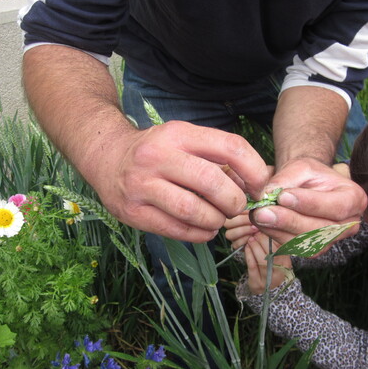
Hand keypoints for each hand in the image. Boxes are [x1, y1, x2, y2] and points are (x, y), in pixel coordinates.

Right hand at [94, 121, 269, 242]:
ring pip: (193, 210)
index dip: (254, 170)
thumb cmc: (157, 151)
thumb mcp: (185, 141)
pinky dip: (200, 235)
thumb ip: (218, 157)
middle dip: (235, 201)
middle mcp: (157, 156)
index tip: (260, 187)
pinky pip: (177, 230)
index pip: (230, 146)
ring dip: (216, 220)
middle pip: (212, 182)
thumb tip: (255, 185)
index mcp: (178, 133)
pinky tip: (204, 230)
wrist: (107, 158)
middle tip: (237, 207)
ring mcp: (142, 185)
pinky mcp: (133, 212)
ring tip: (218, 219)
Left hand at [245, 232, 291, 294]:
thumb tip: (267, 226)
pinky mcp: (257, 283)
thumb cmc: (271, 268)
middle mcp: (280, 272)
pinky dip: (249, 255)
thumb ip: (274, 244)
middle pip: (273, 254)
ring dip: (255, 247)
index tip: (266, 227)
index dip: (274, 236)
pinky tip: (246, 248)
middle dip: (263, 241)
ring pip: (263, 260)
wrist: (266, 290)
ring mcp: (269, 279)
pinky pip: (253, 267)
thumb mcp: (277, 257)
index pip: (283, 248)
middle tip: (256, 232)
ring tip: (251, 239)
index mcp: (287, 262)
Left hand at [250, 158, 366, 246]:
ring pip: (306, 242)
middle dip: (289, 220)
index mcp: (354, 198)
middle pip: (320, 228)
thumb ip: (286, 180)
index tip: (283, 196)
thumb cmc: (308, 173)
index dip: (310, 203)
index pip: (336, 206)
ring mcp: (332, 239)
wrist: (306, 184)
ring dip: (279, 231)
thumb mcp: (300, 167)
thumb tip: (267, 194)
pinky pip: (296, 247)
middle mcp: (349, 224)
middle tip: (263, 212)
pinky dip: (277, 236)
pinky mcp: (314, 248)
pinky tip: (262, 224)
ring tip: (258, 216)